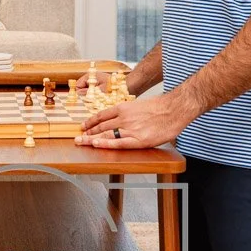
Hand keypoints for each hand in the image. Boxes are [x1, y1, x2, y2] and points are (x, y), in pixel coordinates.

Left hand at [75, 91, 196, 149]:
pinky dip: (105, 144)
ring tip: (81, 143)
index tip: (84, 126)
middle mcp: (124, 118)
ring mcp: (130, 129)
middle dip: (87, 132)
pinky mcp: (138, 140)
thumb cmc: (160, 107)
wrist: (174, 109)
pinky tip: (96, 145)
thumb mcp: (139, 105)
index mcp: (124, 108)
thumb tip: (120, 118)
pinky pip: (118, 143)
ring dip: (91, 139)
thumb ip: (128, 112)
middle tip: (77, 137)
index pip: (102, 115)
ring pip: (106, 134)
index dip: (91, 121)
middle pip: (101, 125)